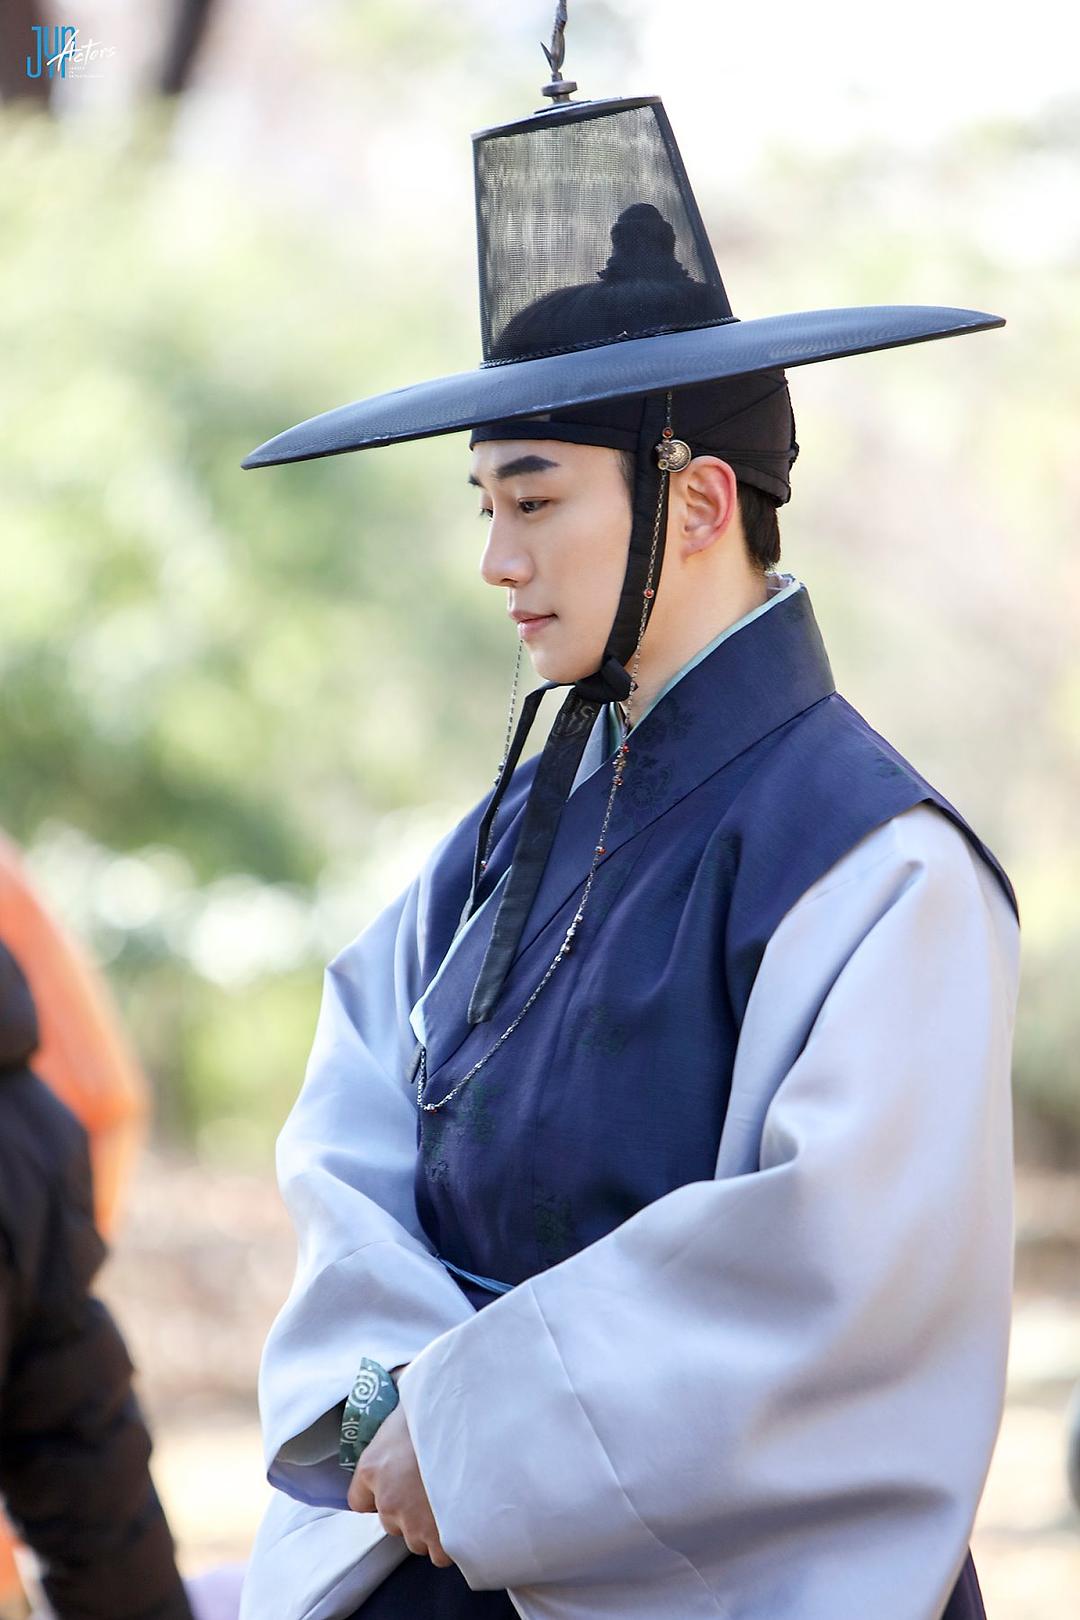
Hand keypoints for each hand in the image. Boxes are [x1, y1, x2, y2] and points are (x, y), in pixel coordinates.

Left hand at [346, 1402, 453, 1567]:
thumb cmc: (444, 1410)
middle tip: (433, 1486)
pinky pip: (439, 1554)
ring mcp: (412, 1522)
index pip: (359, 1500)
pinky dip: (451, 1543)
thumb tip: (401, 1403)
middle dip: (410, 1510)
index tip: (398, 1485)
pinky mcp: (439, 1539)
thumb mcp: (410, 1407)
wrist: (480, 1429)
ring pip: (416, 1539)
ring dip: (430, 1526)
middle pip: (391, 1521)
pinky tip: (464, 1518)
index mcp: (373, 1467)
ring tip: (453, 1499)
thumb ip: (399, 1424)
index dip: (379, 1493)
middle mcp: (387, 1499)